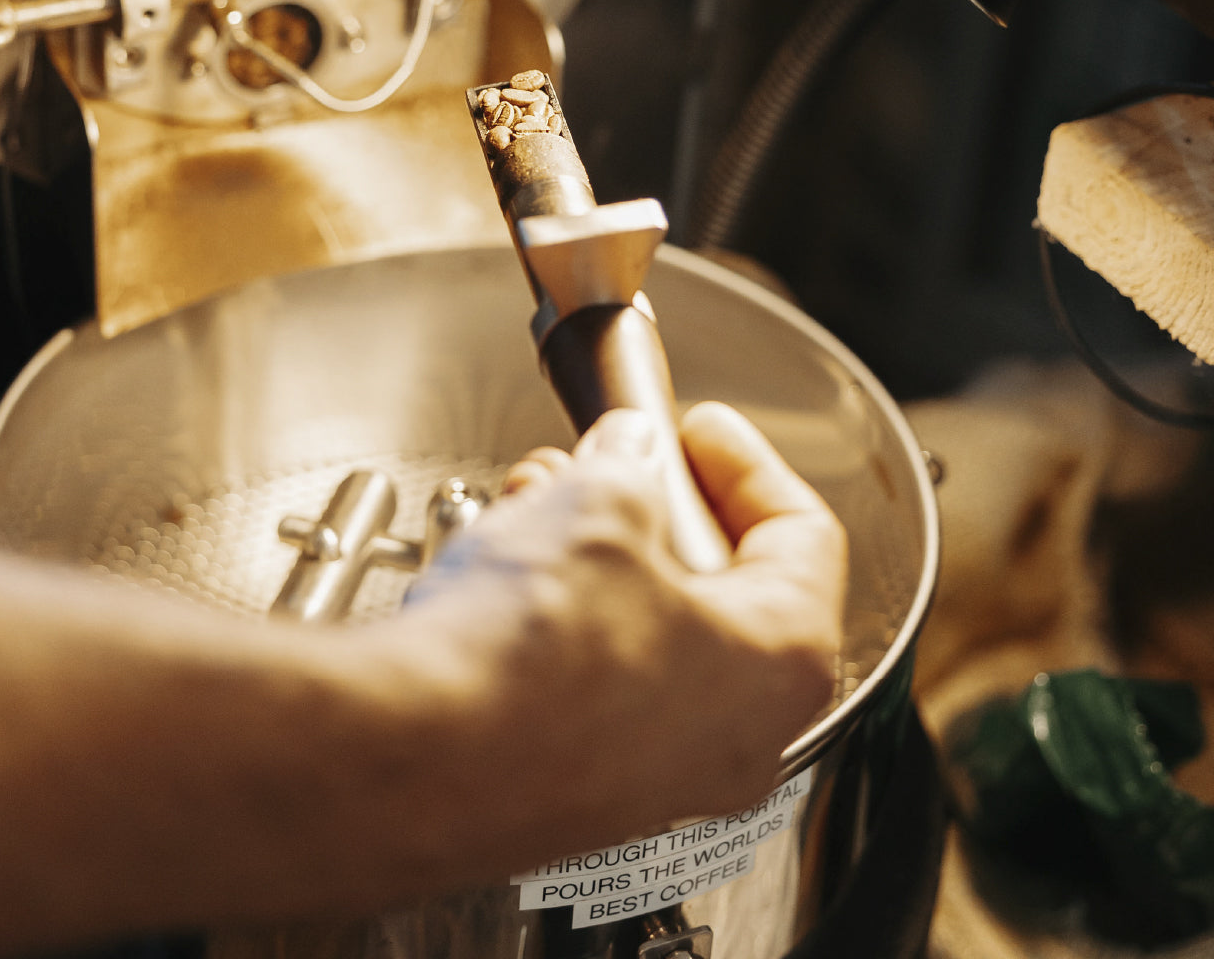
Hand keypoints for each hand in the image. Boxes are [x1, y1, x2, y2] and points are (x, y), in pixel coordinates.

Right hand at [394, 401, 847, 868]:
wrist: (410, 761)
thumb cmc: (522, 660)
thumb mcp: (599, 506)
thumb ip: (633, 466)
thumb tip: (627, 457)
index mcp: (779, 664)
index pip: (803, 537)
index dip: (747, 463)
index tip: (701, 430)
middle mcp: (734, 734)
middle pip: (721, 582)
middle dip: (655, 503)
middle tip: (615, 460)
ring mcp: (656, 770)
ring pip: (649, 627)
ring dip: (600, 551)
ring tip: (543, 502)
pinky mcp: (581, 783)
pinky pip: (596, 676)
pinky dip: (565, 611)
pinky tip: (513, 568)